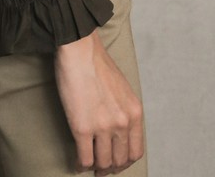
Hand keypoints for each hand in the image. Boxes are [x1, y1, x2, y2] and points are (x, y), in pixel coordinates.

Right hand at [54, 30, 143, 174]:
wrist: (79, 49)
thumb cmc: (97, 64)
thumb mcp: (123, 89)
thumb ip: (124, 111)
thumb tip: (118, 131)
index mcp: (134, 112)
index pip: (136, 151)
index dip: (125, 162)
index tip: (116, 163)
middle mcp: (122, 123)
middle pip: (119, 160)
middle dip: (110, 168)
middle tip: (101, 169)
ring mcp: (102, 127)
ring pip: (103, 163)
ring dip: (96, 167)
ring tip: (89, 164)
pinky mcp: (81, 128)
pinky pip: (84, 159)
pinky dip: (81, 165)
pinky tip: (78, 162)